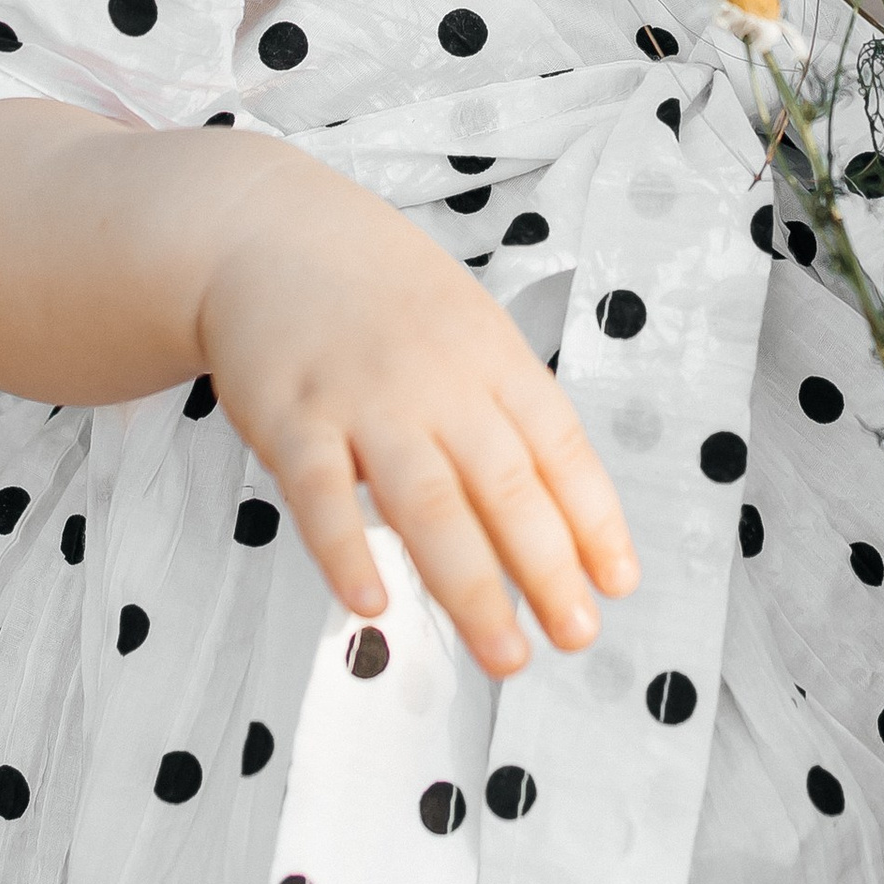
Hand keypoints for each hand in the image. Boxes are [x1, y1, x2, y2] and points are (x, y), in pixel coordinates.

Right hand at [0, 102, 635, 682]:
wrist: (266, 231)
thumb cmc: (379, 300)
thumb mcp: (464, 330)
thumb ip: (504, 415)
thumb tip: (562, 517)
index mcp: (491, 356)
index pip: (559, 445)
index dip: (593, 517)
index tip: (618, 583)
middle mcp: (438, 379)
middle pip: (504, 485)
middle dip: (547, 569)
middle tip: (575, 637)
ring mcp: (364, 397)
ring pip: (427, 502)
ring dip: (471, 585)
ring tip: (504, 653)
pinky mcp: (291, 415)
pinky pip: (321, 493)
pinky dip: (346, 550)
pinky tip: (371, 607)